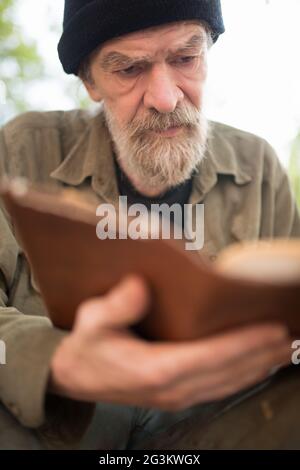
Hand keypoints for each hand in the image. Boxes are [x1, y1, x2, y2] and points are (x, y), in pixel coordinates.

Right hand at [50, 275, 291, 410]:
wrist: (75, 377)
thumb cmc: (87, 346)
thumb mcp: (92, 320)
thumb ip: (116, 306)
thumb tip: (140, 286)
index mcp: (154, 369)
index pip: (210, 357)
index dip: (244, 344)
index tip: (274, 330)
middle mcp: (172, 388)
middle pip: (228, 373)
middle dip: (263, 355)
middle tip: (293, 336)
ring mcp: (177, 396)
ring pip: (228, 384)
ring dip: (259, 367)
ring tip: (285, 350)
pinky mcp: (178, 396)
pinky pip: (219, 388)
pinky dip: (243, 377)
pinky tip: (258, 366)